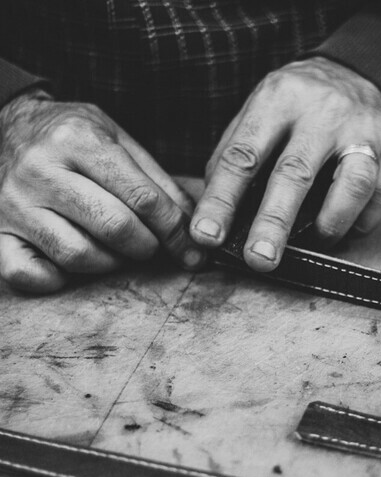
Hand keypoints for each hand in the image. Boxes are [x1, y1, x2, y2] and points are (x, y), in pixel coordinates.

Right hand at [0, 91, 204, 292]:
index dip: (175, 230)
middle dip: (147, 246)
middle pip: (114, 227)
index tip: (193, 250)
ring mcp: (14, 203)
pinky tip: (72, 265)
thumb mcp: (120, 139)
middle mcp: (41, 170)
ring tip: (116, 250)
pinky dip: (57, 279)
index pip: (142, 198)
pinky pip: (26, 273)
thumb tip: (193, 228)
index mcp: (79, 140)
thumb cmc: (74, 136)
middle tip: (151, 246)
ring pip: (77, 255)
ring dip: (110, 263)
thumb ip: (158, 182)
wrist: (9, 125)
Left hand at [191, 57, 380, 270]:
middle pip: (295, 172)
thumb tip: (216, 209)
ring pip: (352, 185)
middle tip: (260, 259)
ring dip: (330, 224)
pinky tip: (346, 226)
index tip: (206, 235)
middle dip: (274, 222)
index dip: (222, 199)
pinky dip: (361, 222)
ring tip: (316, 242)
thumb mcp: (263, 108)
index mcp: (279, 99)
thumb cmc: (302, 103)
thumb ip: (238, 151)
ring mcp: (363, 131)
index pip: (244, 154)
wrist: (363, 74)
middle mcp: (323, 112)